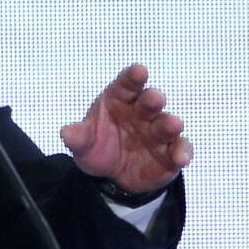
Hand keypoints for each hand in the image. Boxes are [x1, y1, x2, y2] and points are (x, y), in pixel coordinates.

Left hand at [58, 64, 192, 194]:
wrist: (112, 178)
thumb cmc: (98, 148)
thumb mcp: (84, 145)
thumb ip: (78, 137)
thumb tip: (66, 132)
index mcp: (120, 100)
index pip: (127, 83)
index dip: (133, 77)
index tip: (138, 71)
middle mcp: (142, 112)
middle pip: (150, 101)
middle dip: (153, 99)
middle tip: (154, 98)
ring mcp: (158, 132)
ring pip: (167, 124)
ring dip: (171, 124)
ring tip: (172, 125)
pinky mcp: (170, 152)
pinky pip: (180, 148)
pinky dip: (182, 152)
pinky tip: (180, 158)